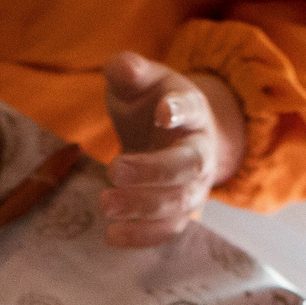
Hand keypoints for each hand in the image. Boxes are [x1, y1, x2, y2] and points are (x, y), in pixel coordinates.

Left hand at [101, 53, 244, 247]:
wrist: (169, 136)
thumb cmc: (150, 104)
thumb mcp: (139, 81)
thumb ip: (129, 71)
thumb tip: (123, 68)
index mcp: (192, 111)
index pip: (192, 109)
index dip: (179, 110)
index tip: (163, 111)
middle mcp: (200, 150)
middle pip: (189, 166)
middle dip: (153, 171)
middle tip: (114, 169)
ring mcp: (193, 186)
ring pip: (178, 204)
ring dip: (143, 208)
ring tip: (105, 204)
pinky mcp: (178, 213)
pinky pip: (167, 230)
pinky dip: (142, 236)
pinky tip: (111, 235)